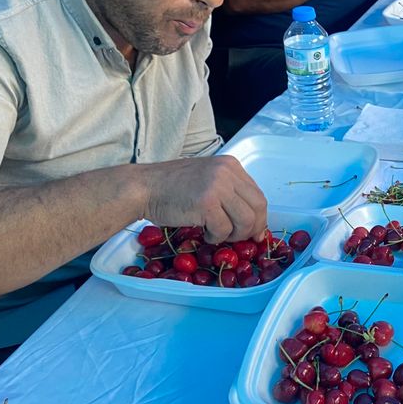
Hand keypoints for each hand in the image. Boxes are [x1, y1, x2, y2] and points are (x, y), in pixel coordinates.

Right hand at [141, 155, 268, 243]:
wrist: (143, 187)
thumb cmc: (171, 187)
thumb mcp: (207, 180)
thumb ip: (230, 194)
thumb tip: (253, 223)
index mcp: (231, 165)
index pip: (258, 195)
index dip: (259, 217)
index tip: (255, 232)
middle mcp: (228, 172)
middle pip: (258, 208)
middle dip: (252, 229)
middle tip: (237, 238)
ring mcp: (218, 187)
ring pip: (245, 221)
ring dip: (234, 235)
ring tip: (216, 234)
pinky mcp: (207, 203)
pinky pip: (224, 229)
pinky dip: (215, 237)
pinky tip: (204, 233)